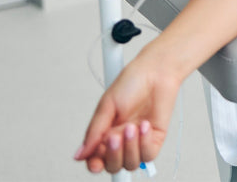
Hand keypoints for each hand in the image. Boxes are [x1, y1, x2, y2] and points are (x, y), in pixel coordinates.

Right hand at [75, 51, 178, 173]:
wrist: (156, 71)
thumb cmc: (132, 82)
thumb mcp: (107, 105)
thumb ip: (94, 132)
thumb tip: (79, 154)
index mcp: (106, 132)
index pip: (97, 158)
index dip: (95, 164)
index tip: (95, 162)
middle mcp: (122, 139)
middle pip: (113, 165)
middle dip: (113, 155)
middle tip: (115, 136)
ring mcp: (139, 140)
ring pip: (131, 163)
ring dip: (130, 147)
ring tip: (132, 126)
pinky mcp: (155, 138)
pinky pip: (149, 155)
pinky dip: (145, 143)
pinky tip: (145, 126)